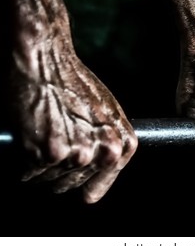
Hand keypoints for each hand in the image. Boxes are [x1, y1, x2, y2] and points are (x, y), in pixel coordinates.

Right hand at [8, 0, 137, 201]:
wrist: (45, 58)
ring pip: (48, 181)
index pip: (97, 187)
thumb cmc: (73, 82)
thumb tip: (97, 173)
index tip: (69, 175)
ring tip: (44, 132)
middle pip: (70, 185)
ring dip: (39, 164)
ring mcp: (78, 155)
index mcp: (122, 146)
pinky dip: (21, 160)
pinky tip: (29, 135)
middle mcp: (105, 154)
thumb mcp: (107, 114)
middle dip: (57, 169)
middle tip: (53, 139)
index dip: (79, 182)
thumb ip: (106, 144)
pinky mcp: (48, 153)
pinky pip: (26, 174)